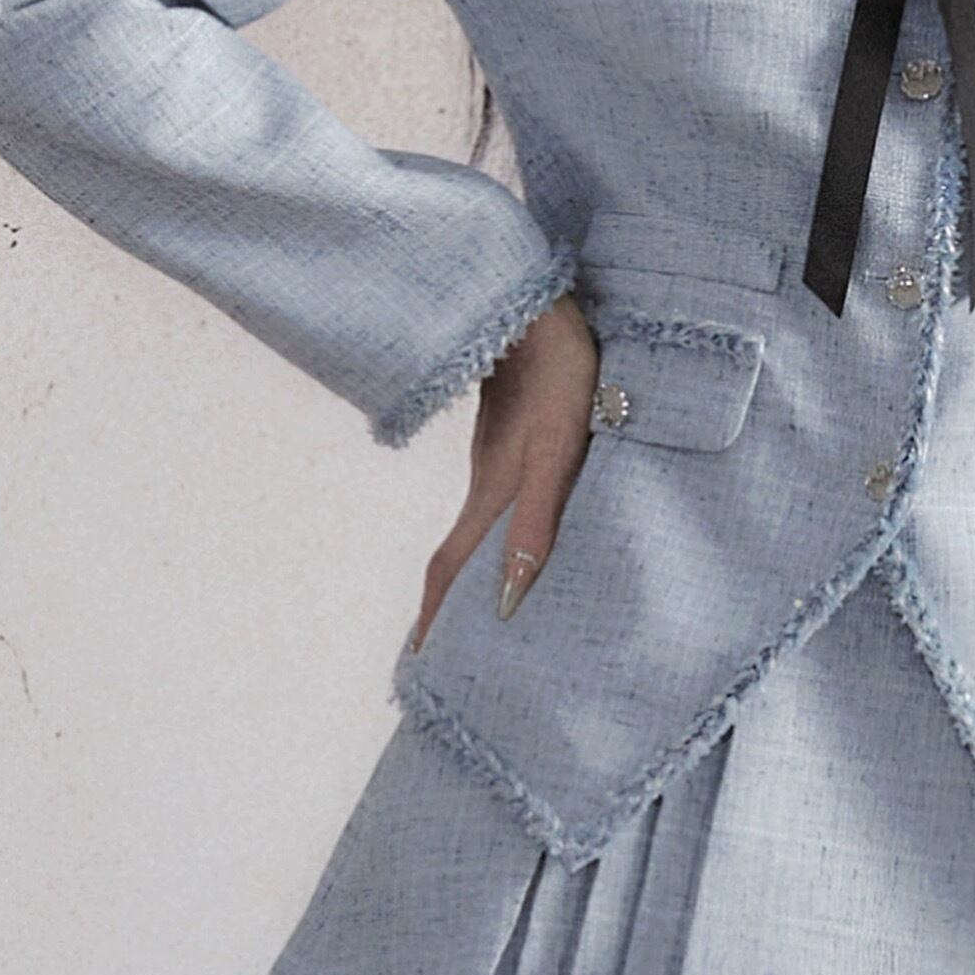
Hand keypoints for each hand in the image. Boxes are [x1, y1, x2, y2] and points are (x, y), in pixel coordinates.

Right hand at [407, 294, 598, 648]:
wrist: (540, 304)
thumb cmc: (560, 372)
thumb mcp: (554, 450)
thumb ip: (534, 520)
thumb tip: (508, 599)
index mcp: (492, 496)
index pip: (451, 573)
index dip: (434, 622)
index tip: (413, 671)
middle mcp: (486, 485)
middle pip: (453, 562)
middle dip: (438, 614)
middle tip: (426, 664)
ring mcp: (496, 462)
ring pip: (470, 534)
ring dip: (460, 580)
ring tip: (460, 621)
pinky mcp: (509, 441)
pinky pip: (489, 509)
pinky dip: (482, 543)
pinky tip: (498, 547)